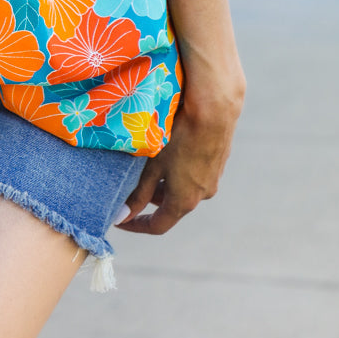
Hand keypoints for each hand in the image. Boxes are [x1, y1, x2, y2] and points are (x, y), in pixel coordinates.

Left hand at [117, 68, 244, 235]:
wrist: (214, 111)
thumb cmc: (179, 137)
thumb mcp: (153, 166)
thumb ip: (138, 193)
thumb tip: (121, 216)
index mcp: (184, 201)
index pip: (158, 225)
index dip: (137, 225)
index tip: (121, 220)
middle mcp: (201, 196)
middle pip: (171, 205)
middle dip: (151, 198)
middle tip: (132, 182)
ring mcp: (212, 180)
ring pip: (184, 189)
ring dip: (166, 183)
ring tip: (150, 163)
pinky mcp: (218, 164)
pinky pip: (195, 175)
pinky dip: (181, 171)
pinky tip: (172, 150)